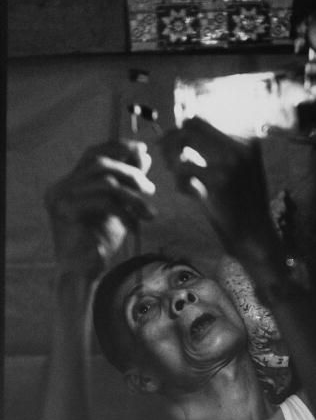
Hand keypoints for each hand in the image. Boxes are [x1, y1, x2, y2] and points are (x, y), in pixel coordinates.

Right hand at [45, 140, 155, 278]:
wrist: (86, 272)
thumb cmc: (101, 240)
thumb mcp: (119, 204)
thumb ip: (127, 180)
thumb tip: (143, 154)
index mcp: (69, 183)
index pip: (92, 154)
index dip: (117, 147)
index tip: (142, 150)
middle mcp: (60, 188)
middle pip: (99, 163)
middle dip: (130, 172)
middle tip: (150, 189)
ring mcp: (60, 199)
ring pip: (104, 181)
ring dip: (132, 194)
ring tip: (148, 211)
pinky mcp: (67, 212)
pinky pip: (103, 201)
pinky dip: (124, 211)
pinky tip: (134, 225)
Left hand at [161, 118, 281, 267]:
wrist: (255, 235)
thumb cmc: (239, 206)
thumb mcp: (230, 171)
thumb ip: (210, 152)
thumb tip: (174, 134)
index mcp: (246, 139)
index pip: (201, 121)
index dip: (179, 132)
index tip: (167, 147)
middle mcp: (241, 144)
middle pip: (191, 124)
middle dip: (171, 139)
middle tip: (166, 161)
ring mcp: (232, 160)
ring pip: (185, 140)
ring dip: (173, 158)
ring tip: (177, 177)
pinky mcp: (220, 180)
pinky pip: (184, 169)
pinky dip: (180, 182)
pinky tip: (190, 193)